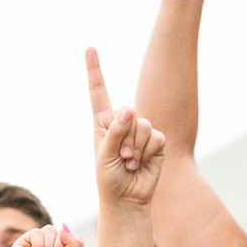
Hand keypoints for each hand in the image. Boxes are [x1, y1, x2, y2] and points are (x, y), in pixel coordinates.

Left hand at [88, 49, 167, 210]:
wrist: (127, 199)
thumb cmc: (109, 178)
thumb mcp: (104, 155)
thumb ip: (114, 132)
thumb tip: (129, 110)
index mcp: (103, 122)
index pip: (99, 92)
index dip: (94, 70)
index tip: (89, 47)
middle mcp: (122, 122)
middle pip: (128, 112)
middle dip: (124, 136)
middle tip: (121, 157)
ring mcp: (140, 131)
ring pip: (143, 124)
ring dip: (135, 147)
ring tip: (129, 162)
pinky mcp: (156, 141)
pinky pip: (155, 136)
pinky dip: (147, 152)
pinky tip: (141, 163)